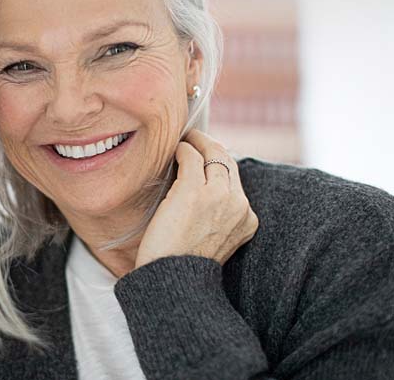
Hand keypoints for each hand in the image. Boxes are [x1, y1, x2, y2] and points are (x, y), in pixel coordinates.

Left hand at [135, 129, 258, 267]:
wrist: (173, 283)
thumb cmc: (185, 262)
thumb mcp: (216, 237)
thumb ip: (219, 212)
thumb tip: (204, 179)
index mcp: (247, 220)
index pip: (236, 178)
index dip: (220, 162)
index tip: (206, 155)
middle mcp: (238, 206)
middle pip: (228, 160)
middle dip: (211, 145)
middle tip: (194, 137)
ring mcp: (217, 197)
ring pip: (213, 153)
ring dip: (198, 141)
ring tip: (185, 140)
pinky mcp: (193, 191)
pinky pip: (190, 156)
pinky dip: (182, 149)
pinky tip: (174, 151)